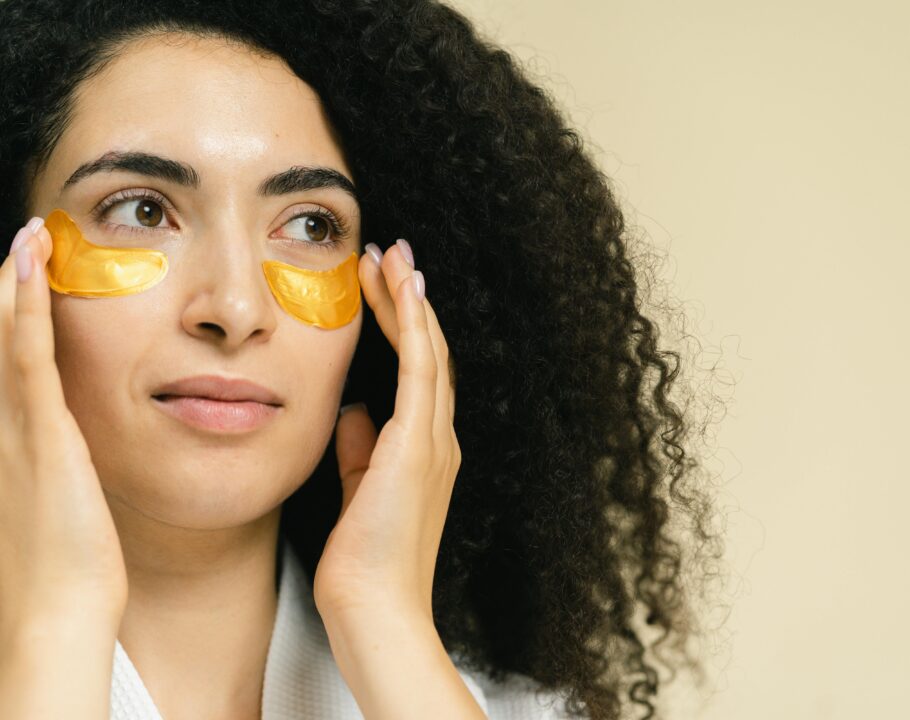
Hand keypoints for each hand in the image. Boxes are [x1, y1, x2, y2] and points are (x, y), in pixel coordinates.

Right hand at [0, 220, 127, 636]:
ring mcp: (13, 430)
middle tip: (16, 248)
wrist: (54, 617)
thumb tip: (61, 467)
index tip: (12, 284)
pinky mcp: (44, 434)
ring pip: (2, 339)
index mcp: (1, 447)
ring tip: (25, 240)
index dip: (1, 323)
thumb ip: (50, 476)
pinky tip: (30, 267)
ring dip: (10, 286)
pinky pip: (30, 356)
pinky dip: (26, 308)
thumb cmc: (60, 575)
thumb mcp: (51, 511)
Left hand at [313, 239, 458, 626]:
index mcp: (426, 450)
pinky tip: (404, 291)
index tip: (385, 287)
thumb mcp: (358, 490)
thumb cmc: (364, 560)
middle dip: (409, 299)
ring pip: (428, 351)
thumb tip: (355, 411)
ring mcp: (434, 440)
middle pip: (429, 351)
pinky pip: (420, 370)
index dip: (405, 326)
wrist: (375, 609)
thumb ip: (361, 449)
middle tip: (393, 255)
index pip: (419, 372)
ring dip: (410, 300)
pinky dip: (413, 326)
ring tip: (393, 257)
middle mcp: (439, 438)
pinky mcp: (418, 444)